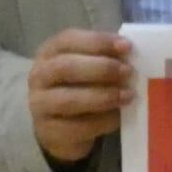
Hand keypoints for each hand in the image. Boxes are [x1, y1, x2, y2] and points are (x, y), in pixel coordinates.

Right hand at [28, 29, 133, 166]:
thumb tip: (131, 55)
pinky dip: (102, 121)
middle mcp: (39, 76)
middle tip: (128, 72)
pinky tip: (118, 117)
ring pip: (69, 100)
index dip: (98, 41)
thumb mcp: (89, 67)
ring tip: (128, 95)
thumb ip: (106, 57)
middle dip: (101, 68)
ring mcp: (40, 105)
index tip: (127, 46)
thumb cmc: (80, 87)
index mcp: (50, 52)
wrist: (61, 127)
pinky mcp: (49, 131)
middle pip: (65, 67)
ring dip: (103, 96)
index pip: (68, 40)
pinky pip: (77, 127)